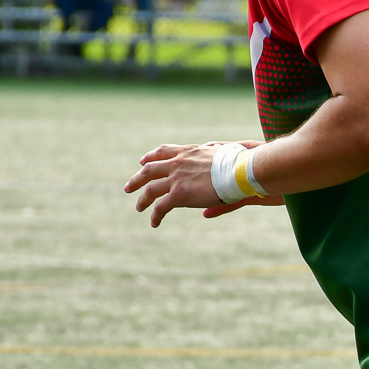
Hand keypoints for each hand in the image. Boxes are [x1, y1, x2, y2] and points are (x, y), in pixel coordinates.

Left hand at [124, 141, 250, 227]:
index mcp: (188, 151)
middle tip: (129, 187)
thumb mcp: (222, 150)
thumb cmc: (238, 162)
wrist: (239, 171)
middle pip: (149, 170)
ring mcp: (176, 179)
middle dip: (137, 179)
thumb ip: (213, 149)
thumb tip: (211, 146)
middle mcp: (178, 163)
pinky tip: (154, 223)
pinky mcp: (179, 195)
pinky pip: (161, 207)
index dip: (150, 157)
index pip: (163, 152)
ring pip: (150, 189)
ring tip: (139, 208)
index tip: (143, 162)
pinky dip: (155, 215)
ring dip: (142, 200)